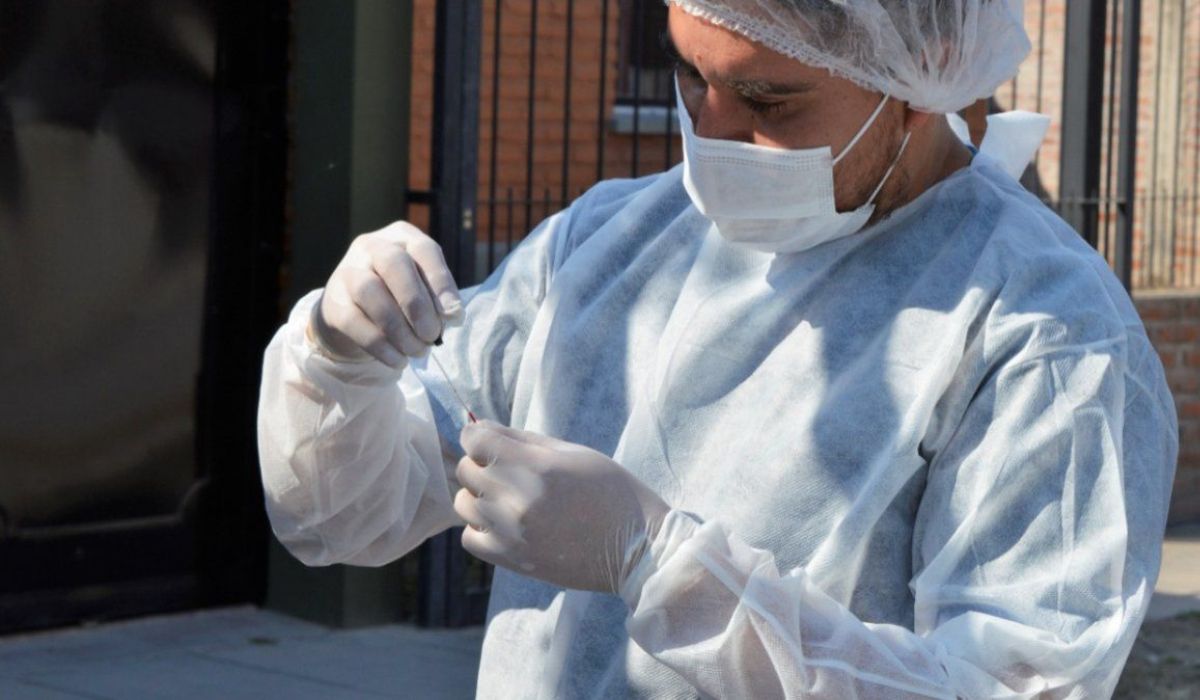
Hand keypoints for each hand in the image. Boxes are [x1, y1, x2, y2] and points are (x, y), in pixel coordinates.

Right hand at [311, 221, 461, 366]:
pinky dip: (382, 346)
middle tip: (432, 336)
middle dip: (417, 304)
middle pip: (394, 263)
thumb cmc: (400, 299)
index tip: (453, 313)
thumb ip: (439, 300)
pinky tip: (398, 360)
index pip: (424, 249)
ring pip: (371, 292)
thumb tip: (453, 315)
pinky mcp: (333, 303)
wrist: (355, 317)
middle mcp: (372, 246)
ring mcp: (347, 272)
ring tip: (417, 352)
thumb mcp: (423, 291)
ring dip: (400, 329)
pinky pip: (356, 323)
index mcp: (402, 238)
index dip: (441, 281)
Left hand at [453, 421, 669, 593]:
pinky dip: (481, 527)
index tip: (492, 441)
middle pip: (466, 470)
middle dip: (482, 463)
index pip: (475, 440)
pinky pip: (470, 537)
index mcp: (535, 467)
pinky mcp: (510, 560)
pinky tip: (506, 523)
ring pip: (463, 504)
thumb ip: (523, 439)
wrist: (634, 547)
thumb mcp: (573, 452)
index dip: (480, 436)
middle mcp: (515, 500)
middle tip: (510, 470)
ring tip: (509, 498)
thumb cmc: (610, 490)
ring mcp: (509, 533)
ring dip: (480, 496)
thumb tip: (482, 428)